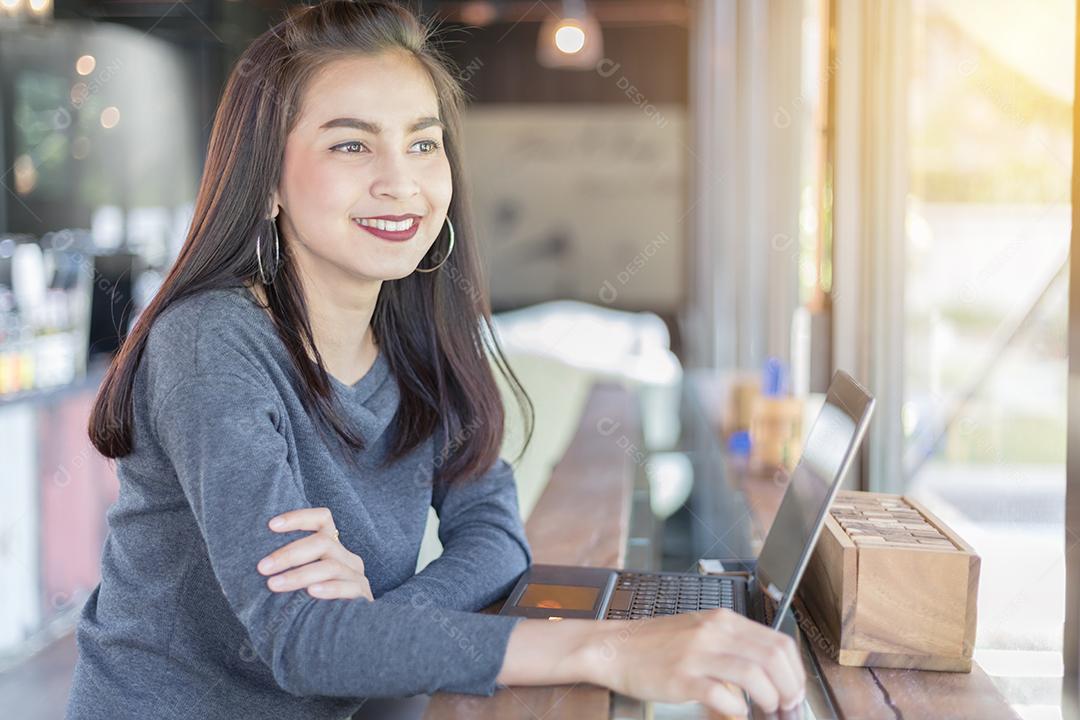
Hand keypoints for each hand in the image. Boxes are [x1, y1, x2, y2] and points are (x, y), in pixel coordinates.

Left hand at [256, 507, 373, 600]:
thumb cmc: (312, 606)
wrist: (344, 633)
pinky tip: (311, 592)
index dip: (299, 517)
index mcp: (332, 548)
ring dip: (300, 575)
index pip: (322, 519)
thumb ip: (287, 570)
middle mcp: (347, 557)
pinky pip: (348, 587)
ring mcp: (356, 575)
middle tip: (263, 567)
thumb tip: (258, 565)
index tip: (271, 525)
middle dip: (289, 554)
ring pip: (331, 566)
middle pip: (322, 542)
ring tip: (275, 585)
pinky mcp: (363, 595)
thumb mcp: (301, 582)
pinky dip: (329, 588)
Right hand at [588, 608, 805, 716]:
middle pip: (772, 658)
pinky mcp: (681, 678)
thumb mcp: (700, 633)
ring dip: (770, 699)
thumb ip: (733, 647)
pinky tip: (736, 711)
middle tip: (787, 706)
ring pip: (754, 675)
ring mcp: (697, 654)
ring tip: (768, 710)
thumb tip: (768, 676)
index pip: (778, 642)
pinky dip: (737, 708)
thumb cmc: (656, 644)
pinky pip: (722, 695)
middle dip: (789, 688)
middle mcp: (713, 632)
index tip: (795, 690)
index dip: (795, 671)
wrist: (615, 647)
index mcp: (723, 620)